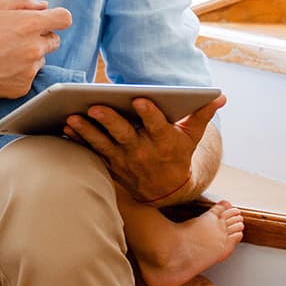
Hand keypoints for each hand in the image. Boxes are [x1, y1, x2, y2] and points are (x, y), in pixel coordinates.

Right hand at [0, 0, 71, 99]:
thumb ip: (23, 3)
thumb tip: (43, 6)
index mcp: (30, 24)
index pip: (64, 18)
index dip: (56, 18)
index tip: (47, 21)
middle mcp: (34, 47)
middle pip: (54, 40)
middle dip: (41, 37)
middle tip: (16, 38)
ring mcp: (29, 70)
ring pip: (40, 60)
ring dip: (29, 56)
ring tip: (1, 55)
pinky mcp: (21, 87)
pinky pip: (28, 77)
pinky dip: (18, 73)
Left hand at [63, 93, 225, 202]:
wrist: (167, 189)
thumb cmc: (179, 154)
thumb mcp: (192, 136)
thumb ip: (202, 115)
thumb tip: (219, 96)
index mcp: (164, 141)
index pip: (157, 126)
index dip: (149, 113)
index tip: (140, 99)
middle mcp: (143, 151)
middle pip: (124, 135)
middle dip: (109, 121)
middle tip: (95, 107)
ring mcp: (125, 160)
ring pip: (103, 144)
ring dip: (86, 131)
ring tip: (71, 117)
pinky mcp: (111, 164)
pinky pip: (93, 152)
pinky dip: (79, 141)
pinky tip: (66, 128)